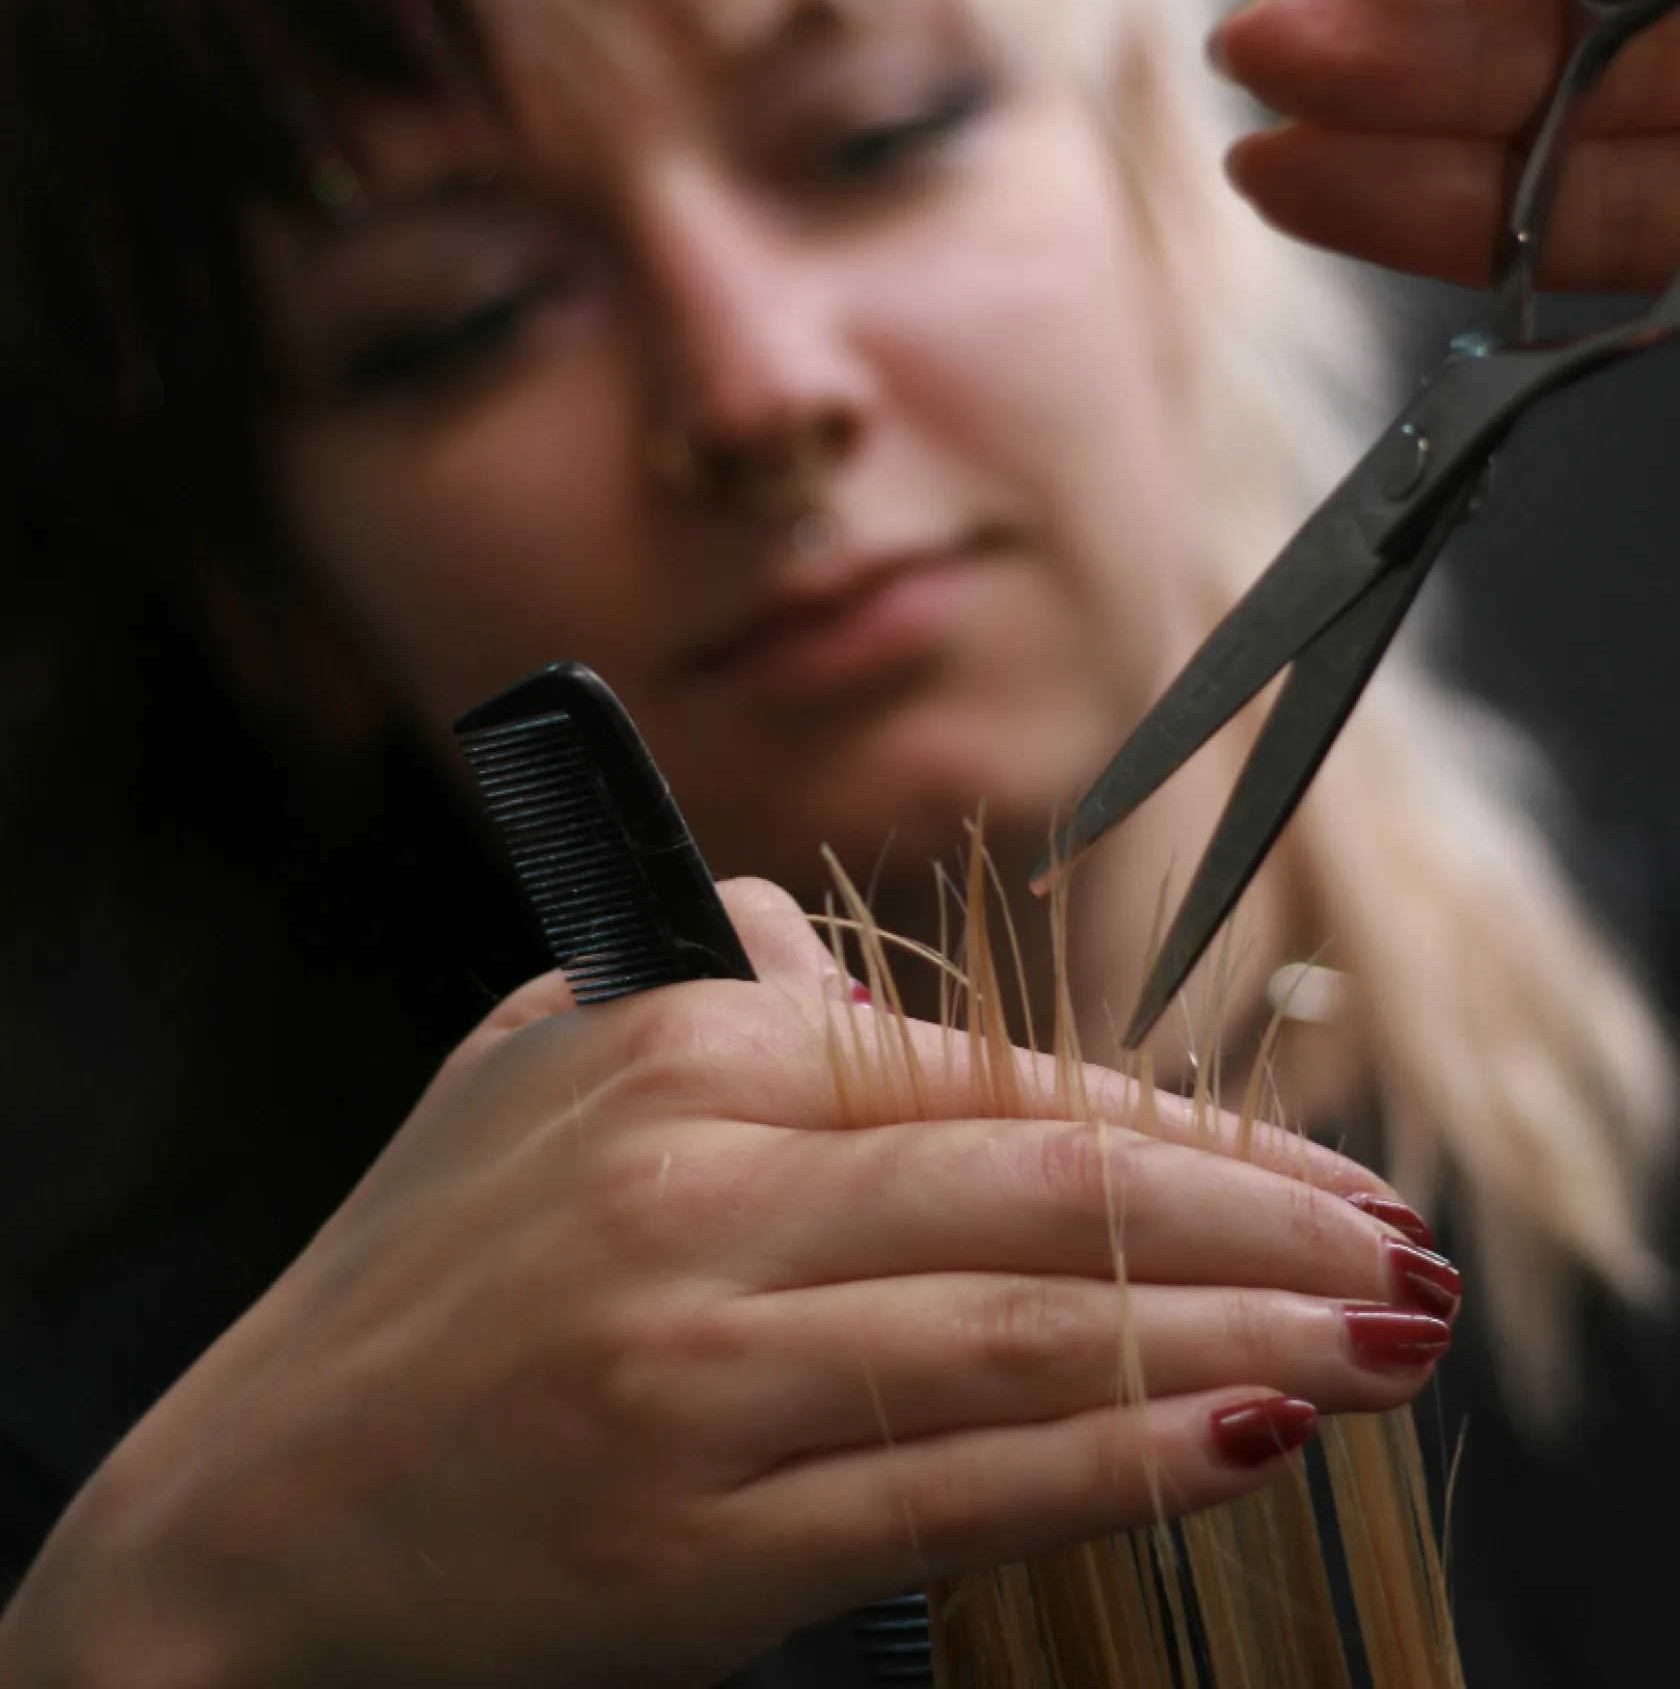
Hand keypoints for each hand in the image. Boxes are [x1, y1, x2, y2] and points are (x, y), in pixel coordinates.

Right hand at [0, 883, 1451, 1688]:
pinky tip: (1240, 1441)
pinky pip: (950, 1486)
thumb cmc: (411, 1287)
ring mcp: (695, 1364)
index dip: (1187, 1126)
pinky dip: (1113, 1462)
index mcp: (676, 1054)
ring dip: (1239, 1339)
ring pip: (1028, 1332)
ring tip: (1385, 1349)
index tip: (1325, 1171)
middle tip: (1409, 1256)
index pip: (994, 1074)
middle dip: (1263, 1224)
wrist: (237, 1526)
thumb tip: (853, 961)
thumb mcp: (529, 1073)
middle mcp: (695, 1187)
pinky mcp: (691, 1534)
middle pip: (1047, 1188)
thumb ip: (702, 992)